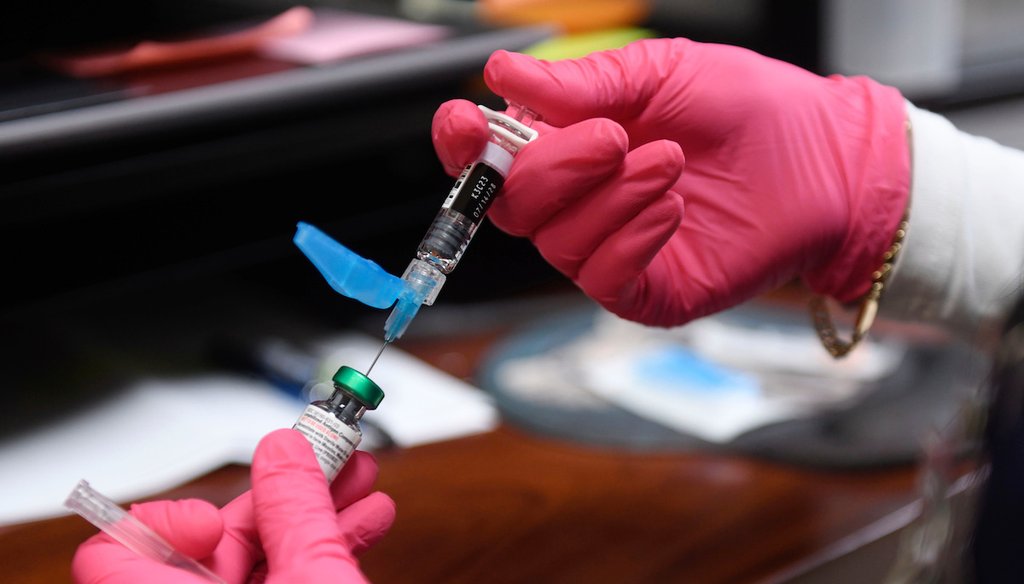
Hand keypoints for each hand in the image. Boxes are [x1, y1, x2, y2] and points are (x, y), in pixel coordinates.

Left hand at [72, 429, 394, 582]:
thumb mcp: (313, 579)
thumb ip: (297, 510)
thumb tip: (285, 450)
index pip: (116, 549)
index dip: (168, 517)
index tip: (220, 506)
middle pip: (218, 541)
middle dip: (285, 490)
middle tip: (329, 454)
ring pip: (264, 556)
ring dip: (318, 512)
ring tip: (361, 478)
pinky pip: (290, 576)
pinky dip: (328, 547)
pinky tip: (366, 520)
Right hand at [432, 39, 910, 325]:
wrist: (825, 160)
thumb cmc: (749, 110)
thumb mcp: (662, 72)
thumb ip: (581, 82)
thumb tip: (503, 74)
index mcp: (570, 144)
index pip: (491, 158)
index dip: (465, 145)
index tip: (467, 121)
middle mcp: (580, 202)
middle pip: (512, 207)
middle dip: (551, 169)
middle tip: (613, 136)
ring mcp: (610, 250)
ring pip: (556, 242)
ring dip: (607, 198)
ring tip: (668, 162)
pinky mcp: (646, 292)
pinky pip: (603, 278)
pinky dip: (630, 237)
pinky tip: (671, 208)